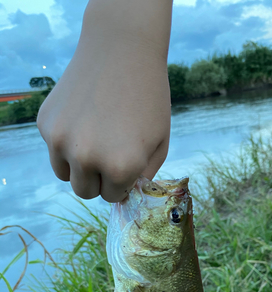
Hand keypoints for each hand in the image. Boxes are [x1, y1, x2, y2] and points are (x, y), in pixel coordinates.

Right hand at [37, 0, 171, 202]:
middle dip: (98, 180)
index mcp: (120, 167)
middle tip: (109, 156)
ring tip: (95, 139)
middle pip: (86, 192)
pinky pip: (54, 148)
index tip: (125, 165)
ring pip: (65, 175)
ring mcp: (61, 140)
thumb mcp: (159, 143)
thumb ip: (143, 177)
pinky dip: (67, 141)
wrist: (122, 49)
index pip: (112, 197)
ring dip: (79, 166)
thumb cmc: (149, 97)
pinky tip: (84, 116)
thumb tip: (125, 197)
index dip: (120, 182)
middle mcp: (86, 158)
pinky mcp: (45, 123)